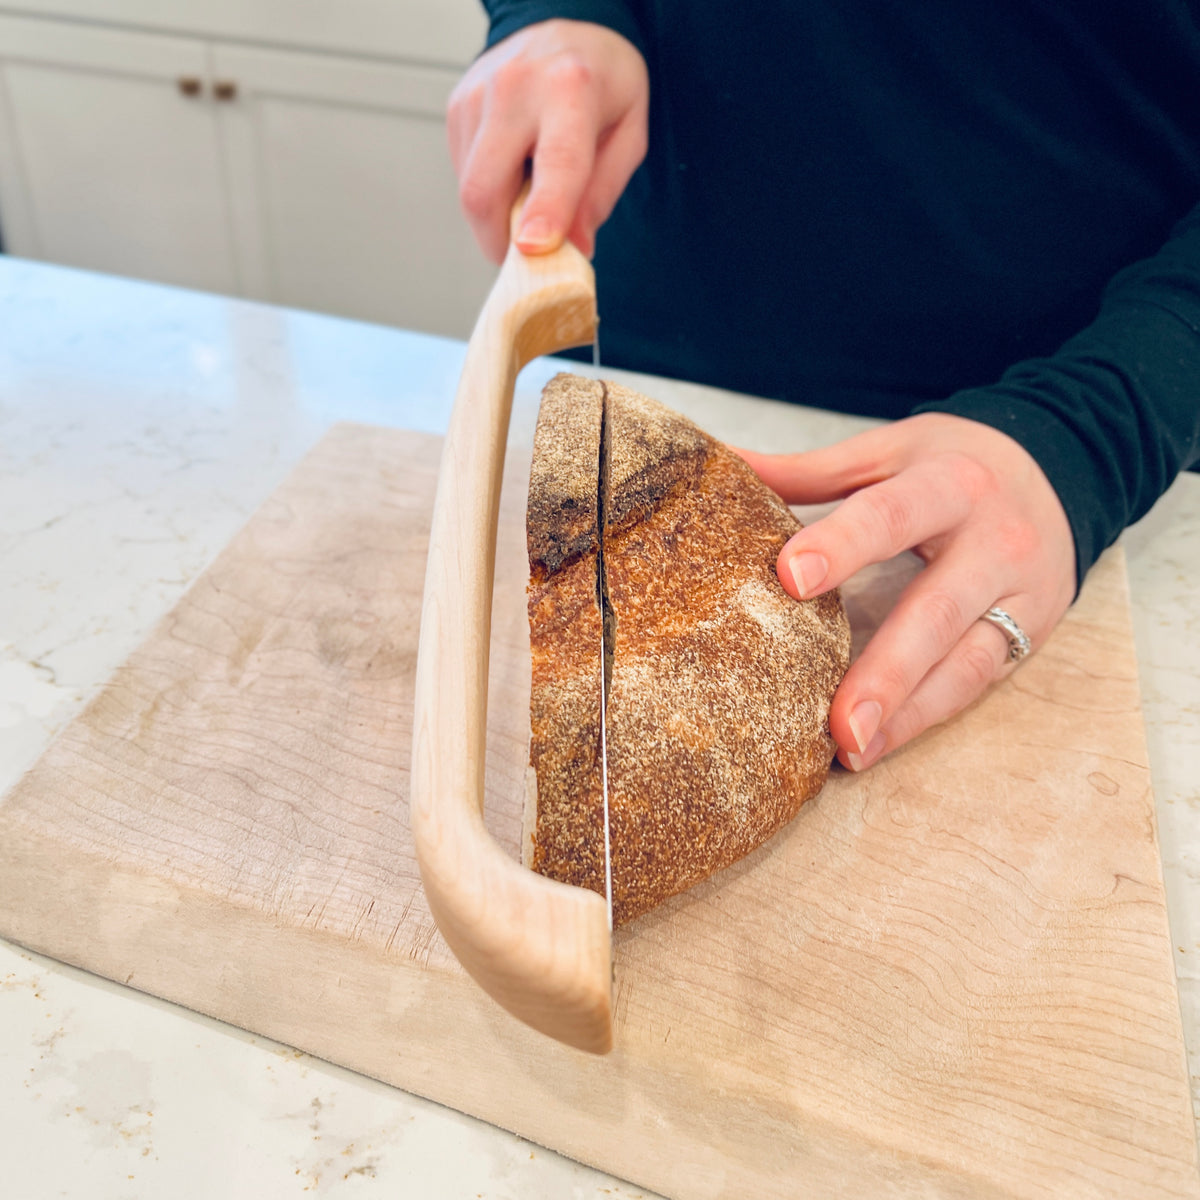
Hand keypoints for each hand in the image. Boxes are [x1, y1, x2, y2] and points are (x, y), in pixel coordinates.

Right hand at [447, 19, 649, 262]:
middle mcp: (516, 87)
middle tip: (527, 258)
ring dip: (497, 218)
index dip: (544, 212)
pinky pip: (464, 174)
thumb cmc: (602, 83)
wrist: (564, 29)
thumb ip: (602, 193)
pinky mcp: (457, 109)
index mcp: (571, 89)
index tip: (532, 248)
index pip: (555, 161)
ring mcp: (477, 96)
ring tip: (530, 199)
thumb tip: (575, 247)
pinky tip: (514, 171)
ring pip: (470, 189)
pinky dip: (489, 192)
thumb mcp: (628, 134)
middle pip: (486, 189)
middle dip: (501, 241)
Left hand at [739, 413, 1076, 769]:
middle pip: (937, 609)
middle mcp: (994, 541)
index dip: (843, 544)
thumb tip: (724, 464)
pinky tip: (877, 744)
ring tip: (852, 748)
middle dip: (886, 667)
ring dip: (906, 712)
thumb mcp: (889, 452)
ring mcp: (1018, 595)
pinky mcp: (1030, 633)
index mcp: (949, 482)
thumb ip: (809, 471)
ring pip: (964, 661)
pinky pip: (976, 682)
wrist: (1058, 471)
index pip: (892, 515)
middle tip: (837, 719)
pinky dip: (925, 717)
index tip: (790, 577)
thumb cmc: (952, 463)